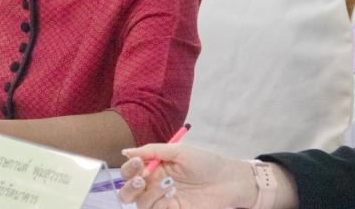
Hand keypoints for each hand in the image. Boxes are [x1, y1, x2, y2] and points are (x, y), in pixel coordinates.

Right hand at [118, 143, 256, 208]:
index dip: (129, 168)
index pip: (130, 170)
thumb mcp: (179, 151)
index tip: (138, 162)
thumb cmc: (206, 162)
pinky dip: (159, 202)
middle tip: (142, 179)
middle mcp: (154, 185)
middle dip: (130, 185)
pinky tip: (172, 193)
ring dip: (150, 193)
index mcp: (153, 167)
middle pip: (128, 191)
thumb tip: (126, 152)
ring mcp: (163, 201)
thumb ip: (152, 151)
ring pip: (140, 203)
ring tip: (169, 185)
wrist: (229, 181)